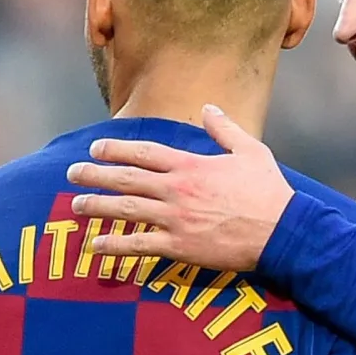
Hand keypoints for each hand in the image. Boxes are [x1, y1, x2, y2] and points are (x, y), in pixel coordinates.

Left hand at [65, 105, 295, 271]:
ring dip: (97, 206)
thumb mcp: (251, 150)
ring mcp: (175, 219)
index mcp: (191, 165)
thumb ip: (225, 129)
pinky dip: (114, 246)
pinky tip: (94, 246)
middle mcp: (177, 190)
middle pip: (126, 179)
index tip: (96, 146)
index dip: (116, 148)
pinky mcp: (179, 247)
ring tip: (76, 205)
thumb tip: (210, 107)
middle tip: (73, 173)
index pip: (144, 152)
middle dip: (95, 175)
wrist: (282, 231)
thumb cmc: (269, 191)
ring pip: (125, 211)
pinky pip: (139, 246)